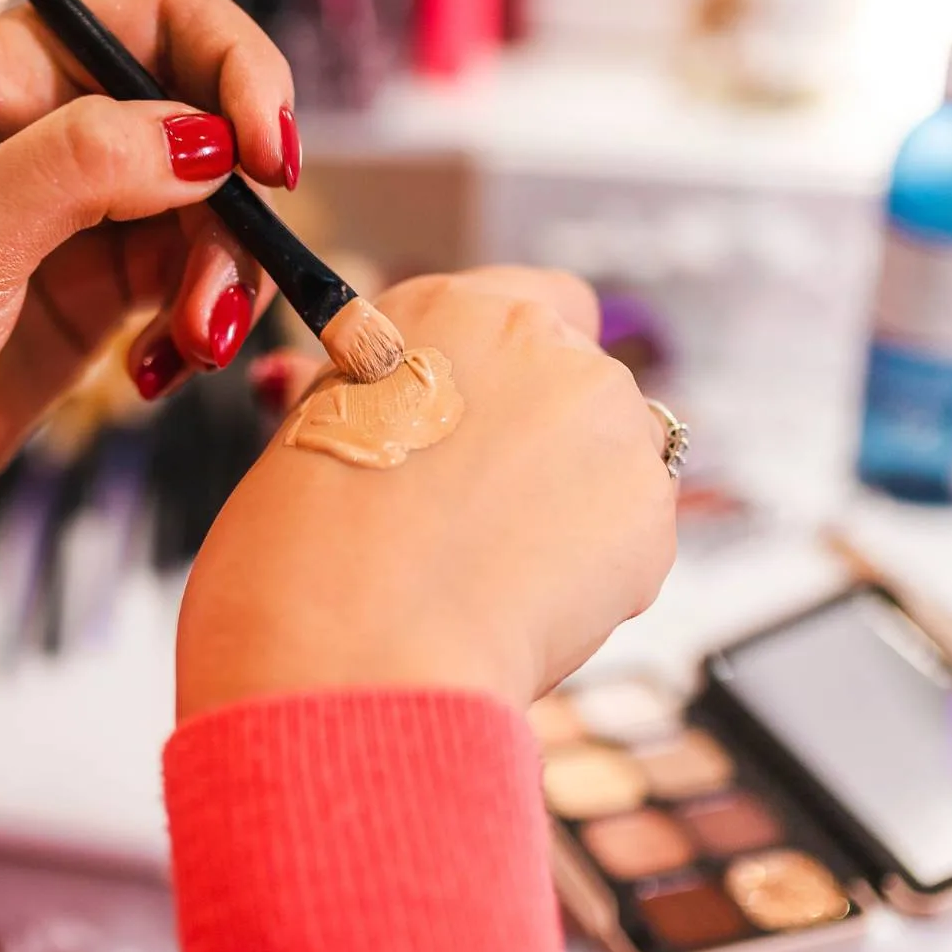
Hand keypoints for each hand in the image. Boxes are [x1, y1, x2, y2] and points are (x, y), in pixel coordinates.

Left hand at [0, 0, 299, 550]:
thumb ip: (83, 167)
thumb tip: (208, 139)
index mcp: (6, 73)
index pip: (164, 19)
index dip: (237, 70)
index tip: (269, 156)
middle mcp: (53, 129)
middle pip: (209, 121)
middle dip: (237, 206)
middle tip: (217, 293)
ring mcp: (82, 214)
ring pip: (214, 214)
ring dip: (222, 282)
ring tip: (186, 348)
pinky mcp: (100, 293)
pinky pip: (192, 284)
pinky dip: (199, 325)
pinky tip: (157, 371)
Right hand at [178, 268, 677, 718]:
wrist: (353, 648)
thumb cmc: (300, 554)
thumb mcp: (313, 435)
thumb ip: (372, 399)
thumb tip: (363, 399)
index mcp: (447, 309)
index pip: (537, 303)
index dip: (518, 369)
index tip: (490, 417)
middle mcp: (538, 341)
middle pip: (578, 382)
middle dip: (544, 444)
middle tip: (477, 517)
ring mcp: (607, 420)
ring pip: (612, 457)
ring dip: (573, 502)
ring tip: (490, 571)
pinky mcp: (650, 507)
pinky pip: (632, 533)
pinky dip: (593, 571)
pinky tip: (521, 604)